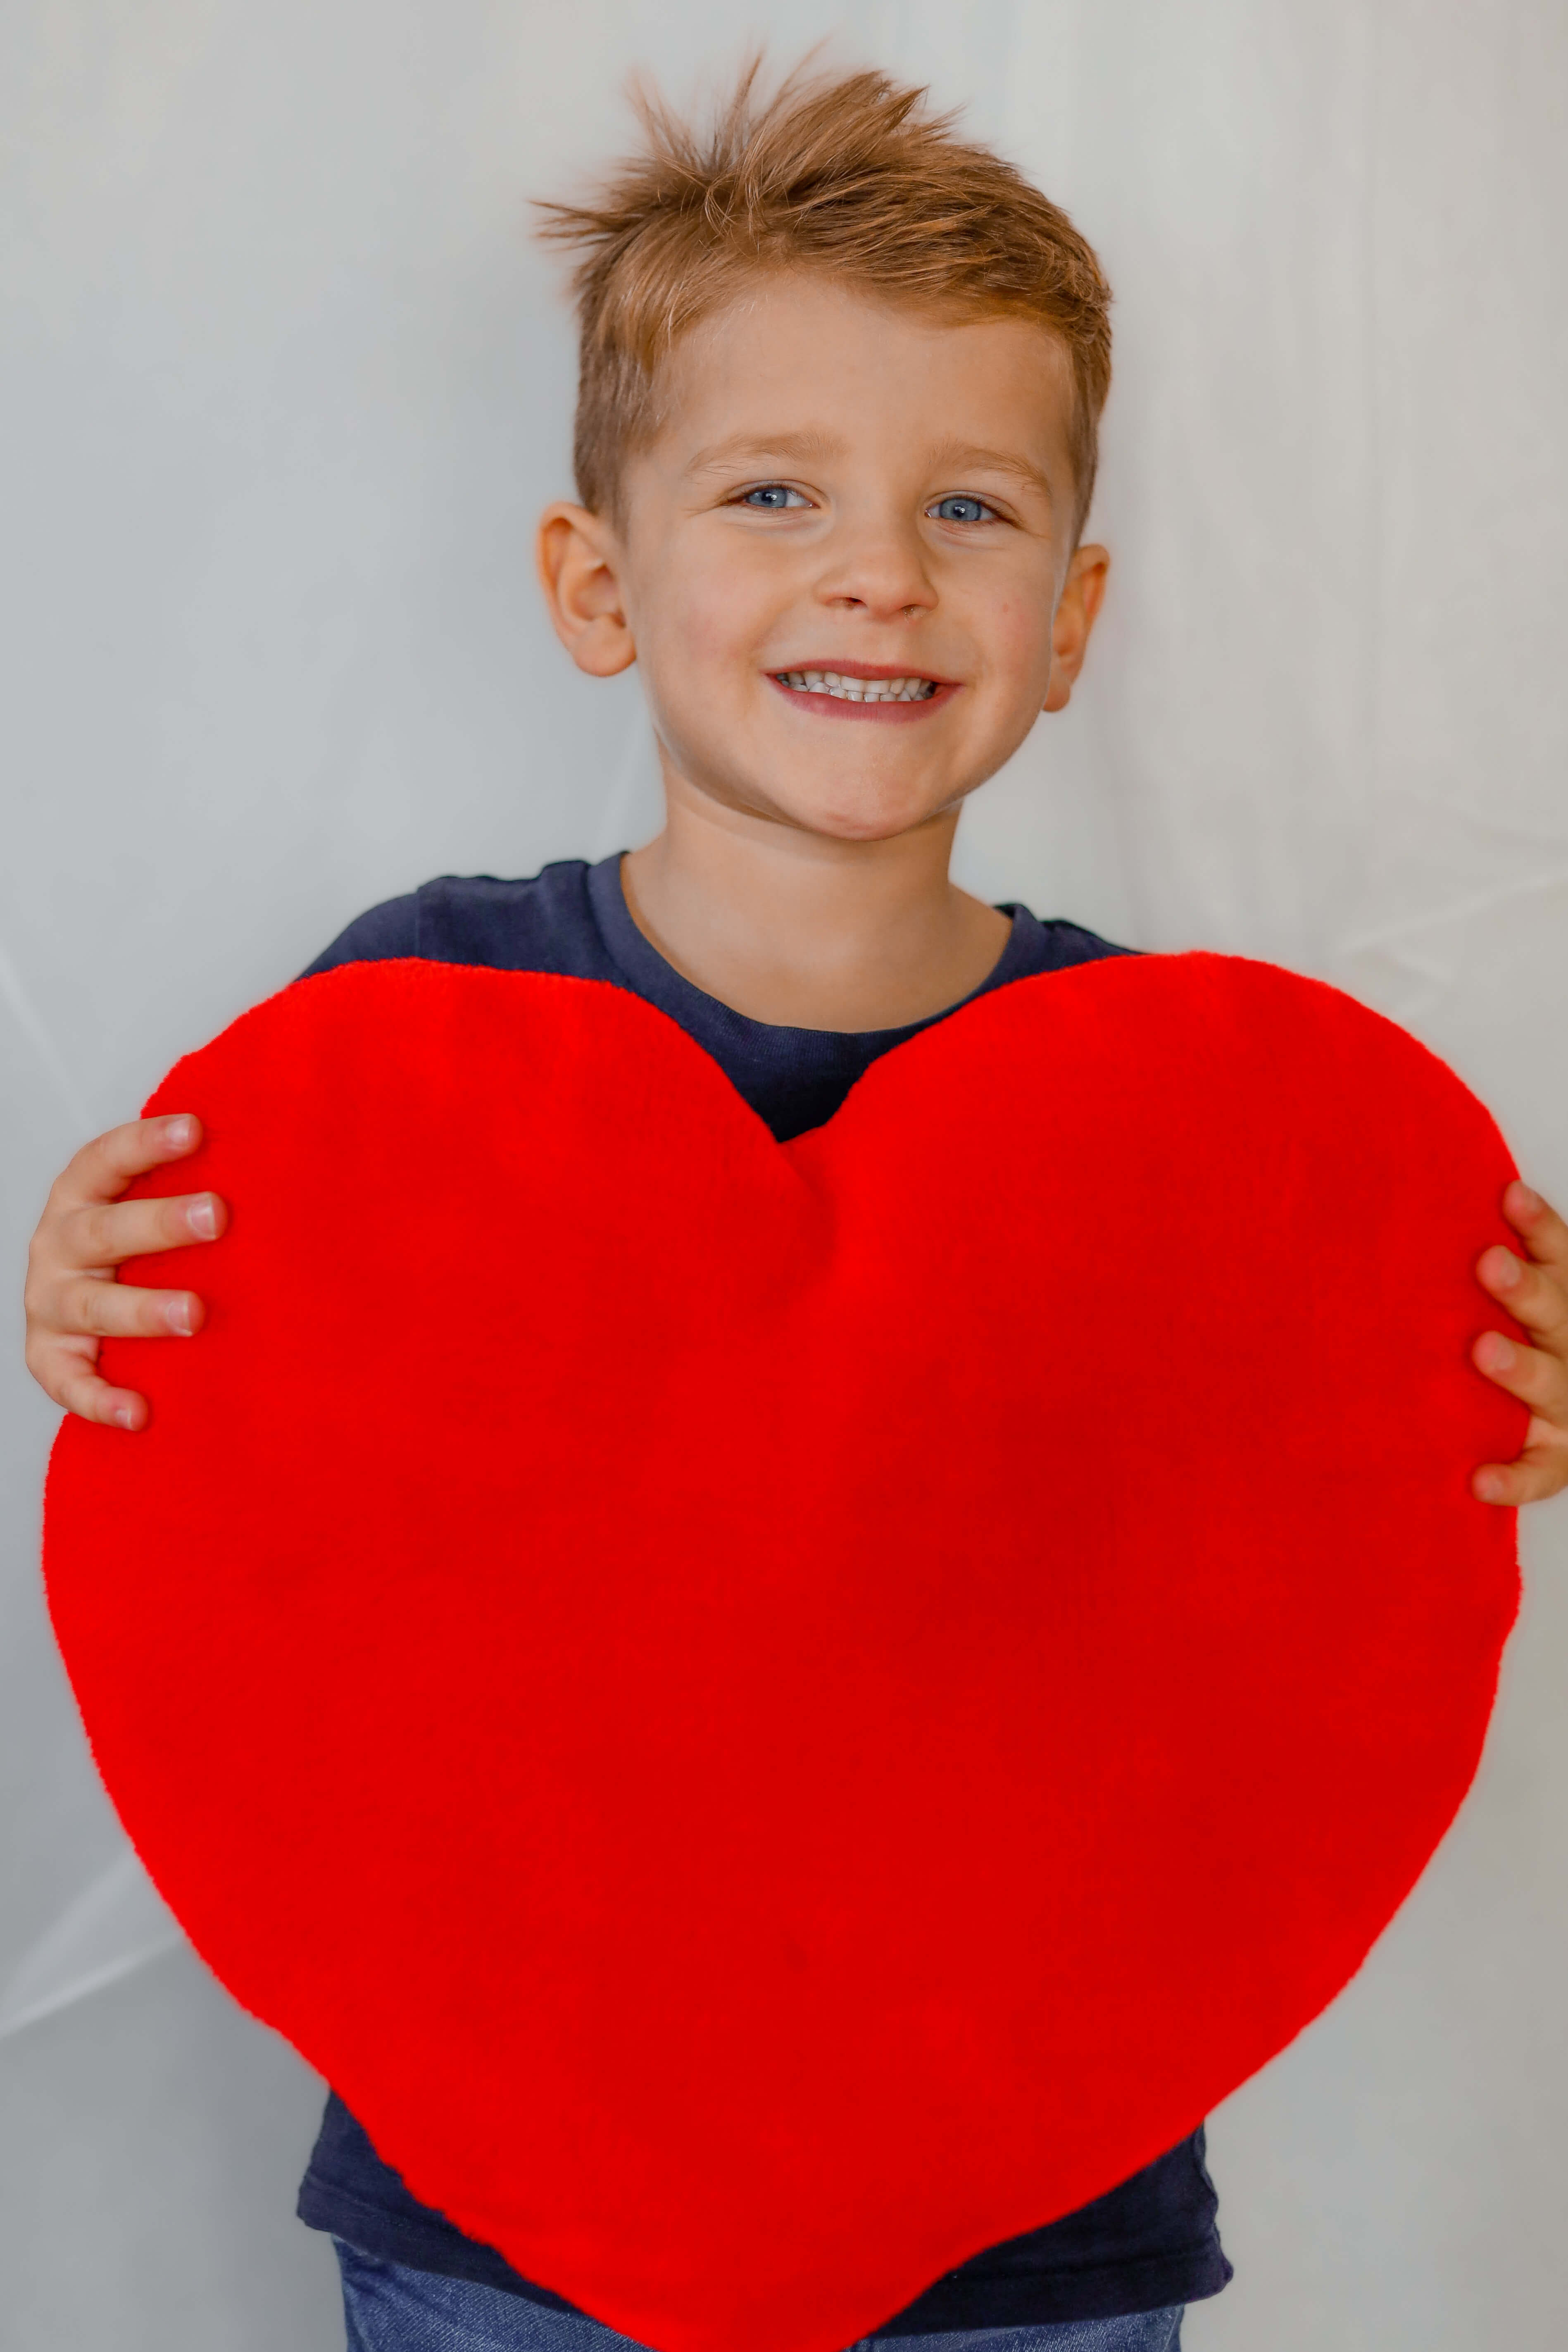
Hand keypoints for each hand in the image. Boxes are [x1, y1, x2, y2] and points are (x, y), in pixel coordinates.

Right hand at [23, 1117, 226, 1430]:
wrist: (85, 1306)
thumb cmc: (140, 1246)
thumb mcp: (153, 1204)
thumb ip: (194, 1183)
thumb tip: (288, 1161)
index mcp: (81, 1195)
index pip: (106, 1159)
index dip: (146, 1143)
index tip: (196, 1128)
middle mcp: (58, 1245)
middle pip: (104, 1231)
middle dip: (160, 1224)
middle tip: (218, 1216)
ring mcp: (50, 1303)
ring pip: (92, 1306)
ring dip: (144, 1310)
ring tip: (195, 1314)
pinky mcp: (50, 1356)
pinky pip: (70, 1383)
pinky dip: (102, 1400)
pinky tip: (139, 1412)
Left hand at [1471, 1181, 1567, 1504]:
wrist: (1557, 1416)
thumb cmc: (1515, 1342)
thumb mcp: (1516, 1303)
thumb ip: (1489, 1266)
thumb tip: (1426, 1202)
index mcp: (1563, 1303)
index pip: (1560, 1256)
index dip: (1540, 1226)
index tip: (1509, 1195)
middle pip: (1557, 1313)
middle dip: (1526, 1289)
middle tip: (1489, 1264)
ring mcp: (1565, 1407)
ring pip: (1552, 1385)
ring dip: (1522, 1368)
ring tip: (1484, 1350)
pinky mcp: (1556, 1457)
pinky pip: (1540, 1472)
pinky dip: (1513, 1479)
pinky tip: (1479, 1480)